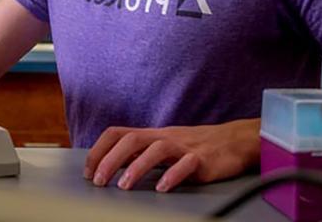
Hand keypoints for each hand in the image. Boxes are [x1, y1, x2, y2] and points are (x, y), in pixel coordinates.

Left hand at [84, 119, 260, 191]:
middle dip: (110, 159)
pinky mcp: (203, 159)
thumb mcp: (164, 147)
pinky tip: (162, 189)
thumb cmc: (196, 146)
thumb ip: (141, 153)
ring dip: (136, 167)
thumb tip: (112, 163)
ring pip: (157, 149)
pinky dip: (172, 176)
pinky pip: (186, 164)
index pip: (118, 133)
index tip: (88, 171)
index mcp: (152, 134)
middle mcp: (165, 137)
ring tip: (123, 186)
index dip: (99, 149)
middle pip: (131, 140)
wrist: (234, 141)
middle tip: (98, 181)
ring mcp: (184, 147)